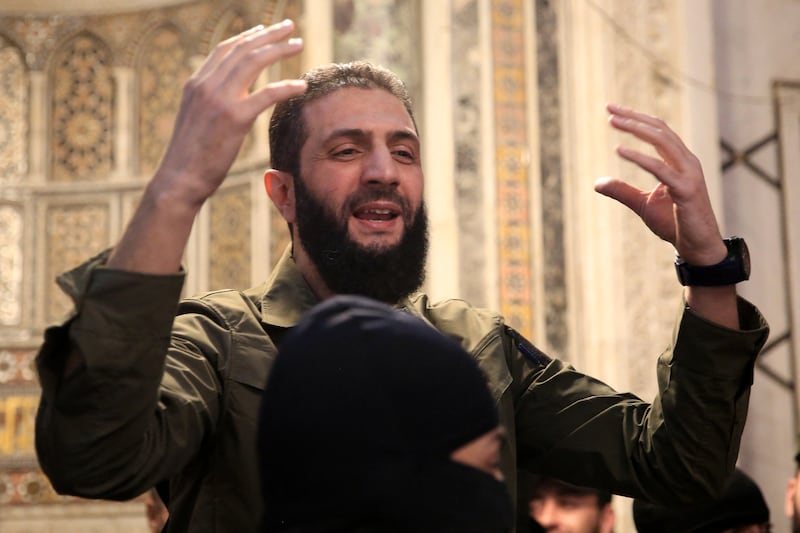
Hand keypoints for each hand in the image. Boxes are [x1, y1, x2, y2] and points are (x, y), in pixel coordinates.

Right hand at [152, 20, 306, 211]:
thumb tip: (228, 102)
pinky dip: (286, 87)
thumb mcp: (196, 121)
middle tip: (290, 26)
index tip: (264, 29)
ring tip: (299, 44)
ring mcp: (219, 99)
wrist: (179, 178)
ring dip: (279, 50)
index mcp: (196, 84)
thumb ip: (210, 105)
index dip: (246, 37)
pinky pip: (266, 94)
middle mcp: (206, 85)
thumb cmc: (190, 157)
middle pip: (242, 49)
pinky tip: (302, 85)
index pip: (224, 50)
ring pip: (254, 63)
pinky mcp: (234, 118)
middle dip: (268, 34)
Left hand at [594, 104, 726, 265]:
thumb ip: (622, 191)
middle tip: (609, 109)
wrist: (697, 246)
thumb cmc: (674, 224)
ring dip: (636, 129)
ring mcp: (689, 174)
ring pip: (663, 141)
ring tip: (613, 121)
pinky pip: (660, 168)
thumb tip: (597, 183)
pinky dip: (639, 157)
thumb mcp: (642, 204)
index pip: (658, 130)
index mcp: (679, 161)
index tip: (613, 110)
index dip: (636, 118)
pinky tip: (619, 150)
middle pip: (659, 129)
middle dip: (633, 117)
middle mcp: (687, 162)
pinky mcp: (686, 190)